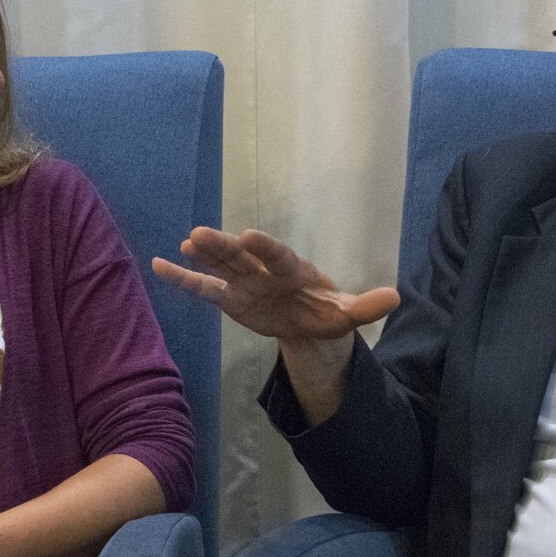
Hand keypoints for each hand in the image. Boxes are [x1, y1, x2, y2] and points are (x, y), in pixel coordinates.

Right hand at [152, 227, 398, 342]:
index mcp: (293, 270)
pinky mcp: (229, 298)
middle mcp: (264, 270)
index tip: (248, 235)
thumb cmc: (327, 312)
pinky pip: (203, 288)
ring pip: (220, 266)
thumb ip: (366, 305)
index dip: (264, 247)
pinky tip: (159, 266)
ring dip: (203, 256)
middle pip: (242, 257)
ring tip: (184, 243)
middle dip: (223, 247)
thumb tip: (396, 298)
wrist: (307, 321)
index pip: (278, 257)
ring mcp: (244, 282)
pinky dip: (183, 278)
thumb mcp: (349, 314)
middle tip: (199, 235)